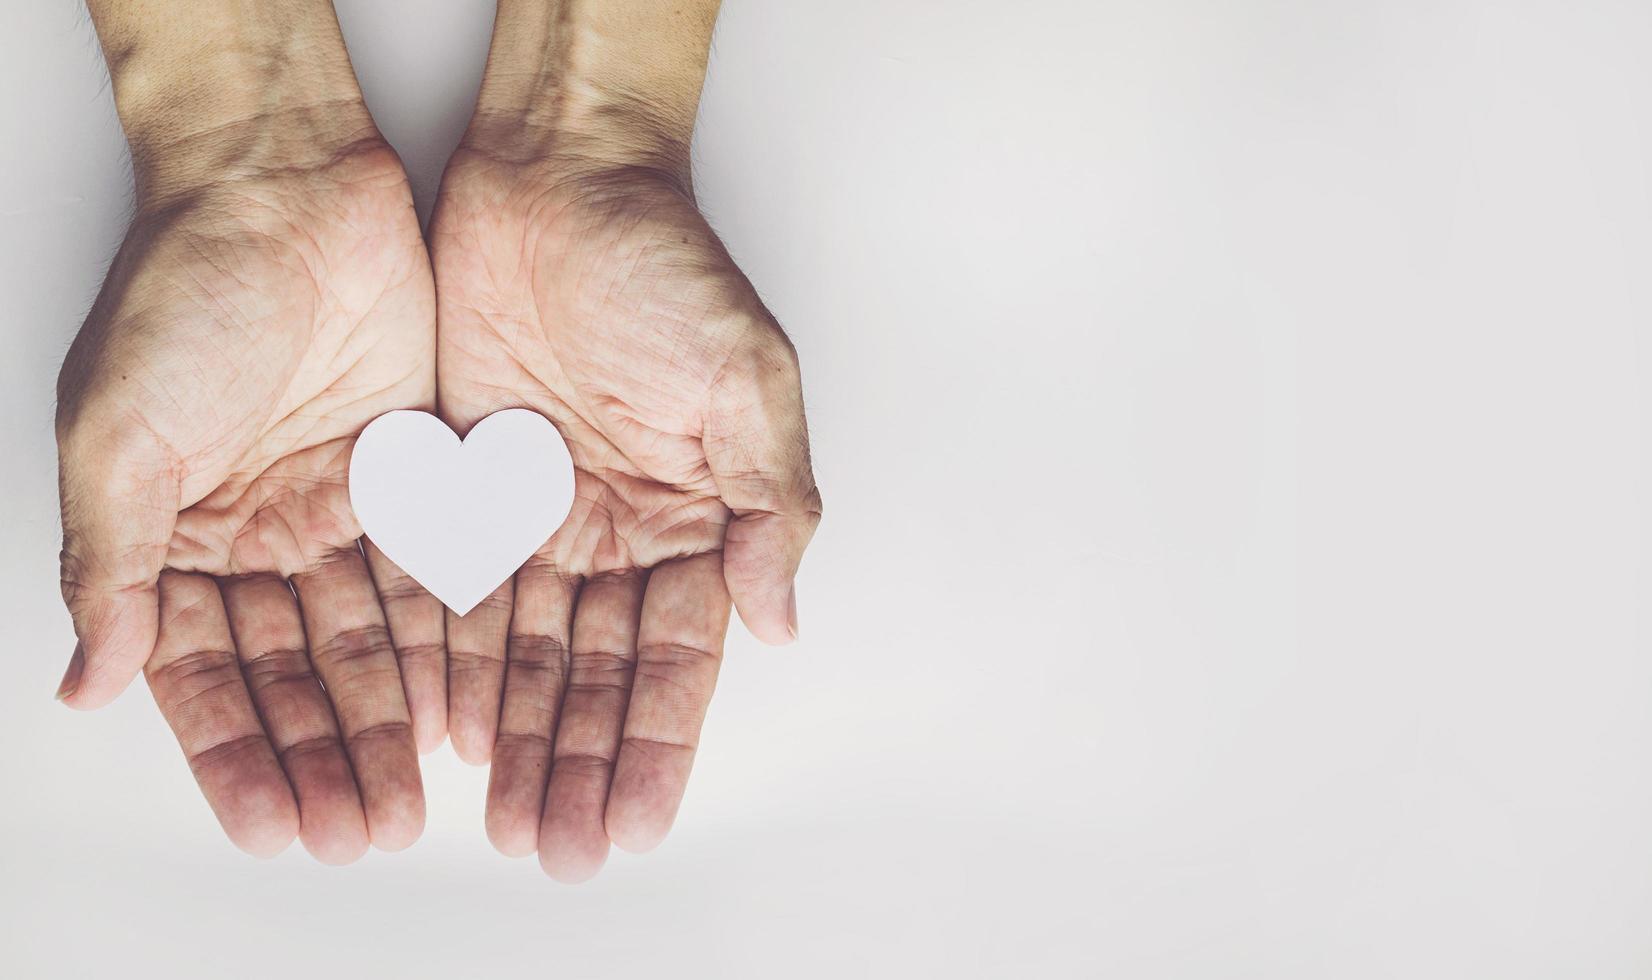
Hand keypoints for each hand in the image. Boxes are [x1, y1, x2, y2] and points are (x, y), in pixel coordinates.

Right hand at [58, 5, 442, 861]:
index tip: (271, 829)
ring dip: (386, 724)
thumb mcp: (117, 432)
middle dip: (325, 758)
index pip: (205, 674)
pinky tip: (461, 715)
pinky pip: (434, 578)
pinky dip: (445, 648)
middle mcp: (260, 534)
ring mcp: (342, 509)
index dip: (236, 755)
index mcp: (175, 536)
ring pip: (369, 642)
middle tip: (357, 835)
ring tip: (409, 807)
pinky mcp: (416, 476)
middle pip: (295, 673)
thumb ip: (109, 560)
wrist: (287, 186)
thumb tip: (86, 683)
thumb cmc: (186, 292)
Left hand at [430, 98, 820, 877]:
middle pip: (595, 674)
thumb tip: (781, 620)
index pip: (675, 656)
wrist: (556, 178)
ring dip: (519, 738)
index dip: (655, 744)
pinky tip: (449, 732)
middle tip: (561, 849)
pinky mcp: (464, 486)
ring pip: (524, 652)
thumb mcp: (749, 379)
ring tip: (507, 821)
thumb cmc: (665, 265)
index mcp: (695, 516)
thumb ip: (772, 503)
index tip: (635, 822)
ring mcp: (539, 515)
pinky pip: (453, 594)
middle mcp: (618, 530)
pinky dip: (451, 665)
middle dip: (580, 764)